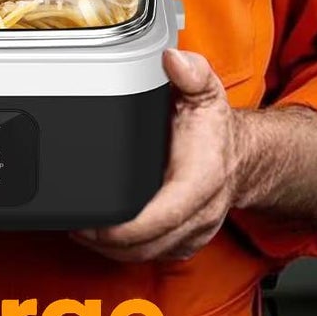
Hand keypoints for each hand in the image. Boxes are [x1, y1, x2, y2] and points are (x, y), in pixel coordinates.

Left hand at [71, 48, 245, 263]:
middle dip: (107, 242)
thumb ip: (191, 72)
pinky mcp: (183, 240)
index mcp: (200, 181)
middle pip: (149, 245)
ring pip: (148, 255)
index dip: (127, 227)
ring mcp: (191, 232)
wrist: (242, 157)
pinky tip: (101, 237)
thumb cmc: (215, 127)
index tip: (96, 226)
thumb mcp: (206, 90)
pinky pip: (153, 255)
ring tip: (80, 231)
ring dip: (111, 250)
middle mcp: (198, 214)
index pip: (163, 216)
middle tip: (74, 225)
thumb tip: (173, 60)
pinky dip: (125, 251)